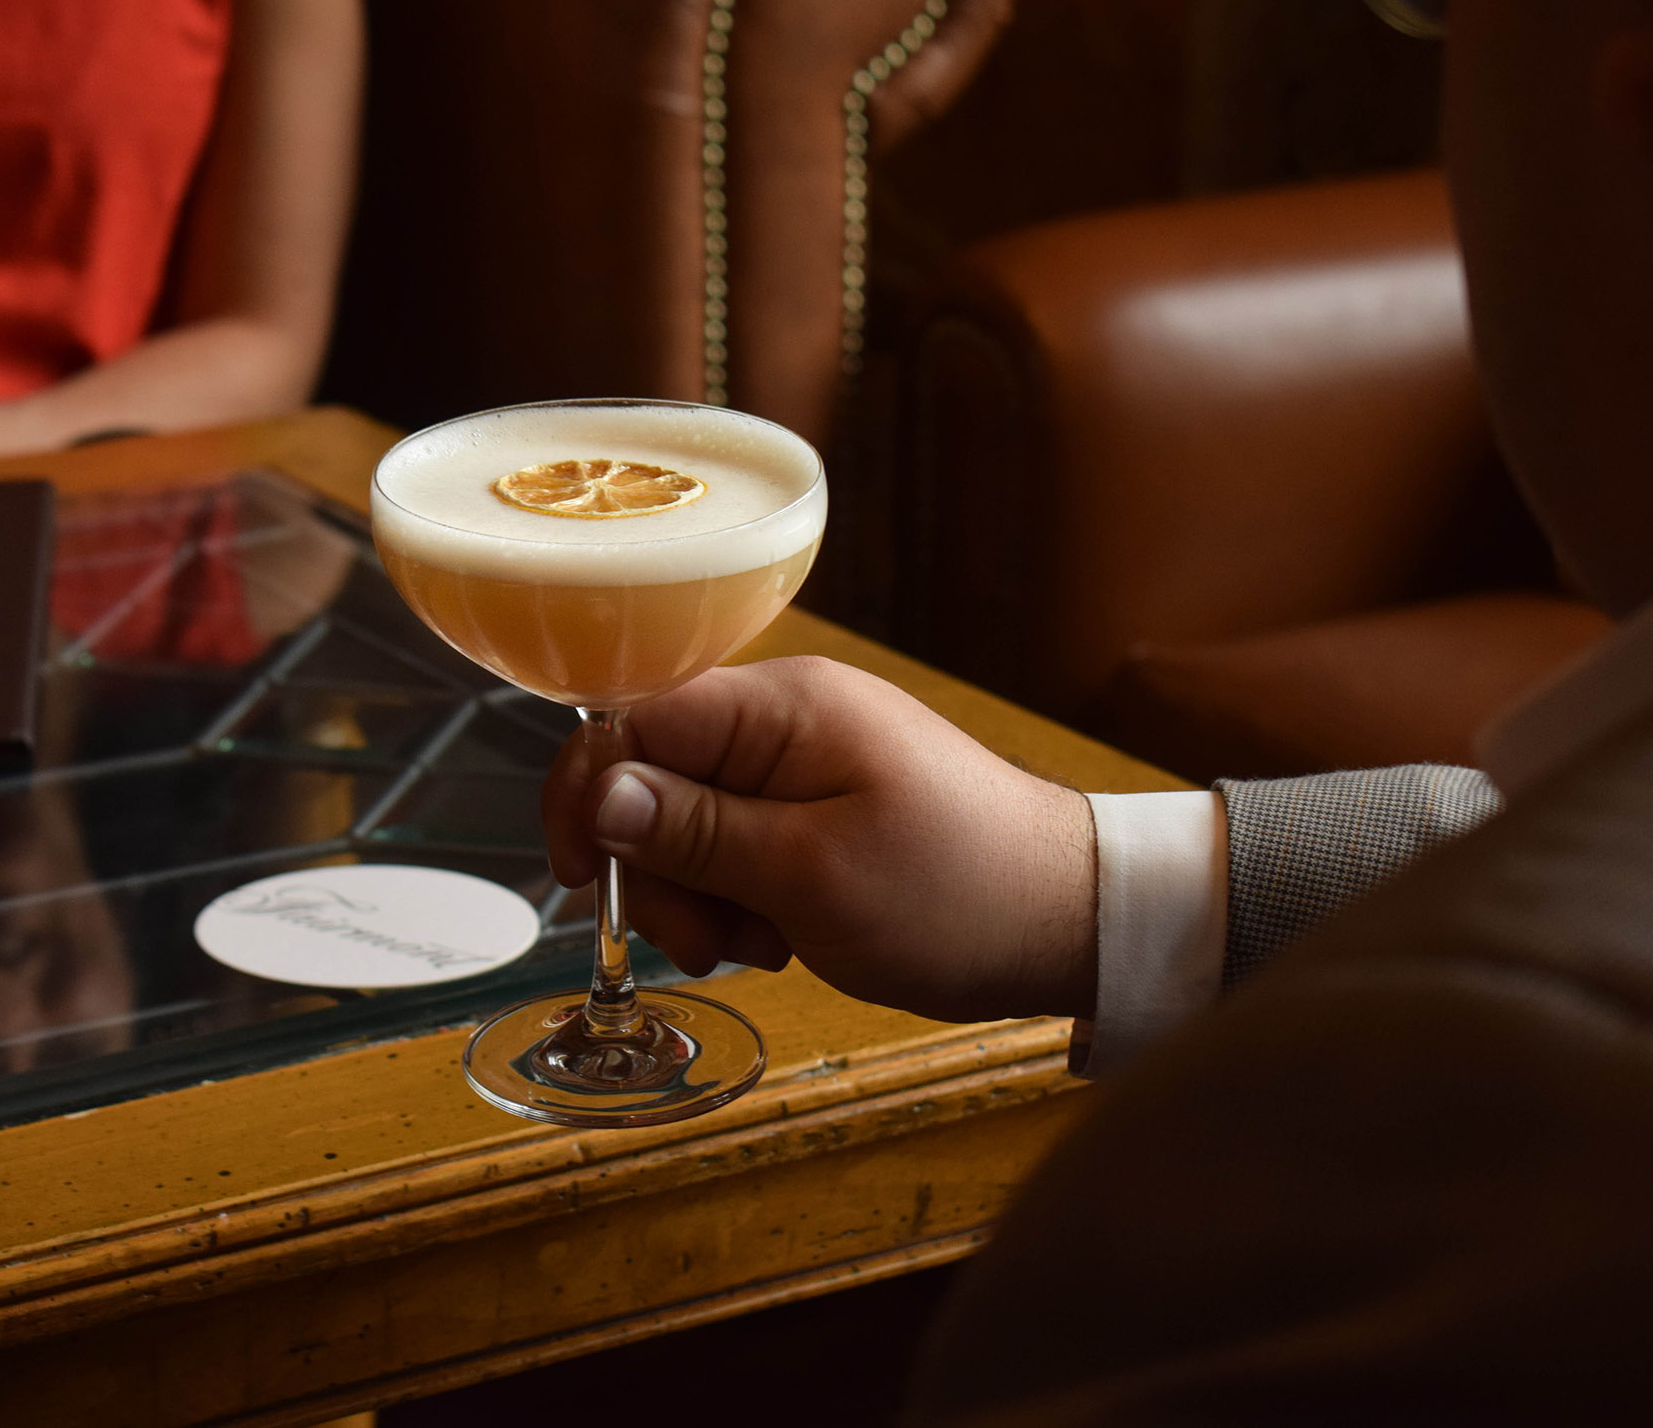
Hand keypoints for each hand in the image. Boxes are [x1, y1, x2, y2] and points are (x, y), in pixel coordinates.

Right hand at [543, 657, 1098, 1023]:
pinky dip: (746, 901)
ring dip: (706, 900)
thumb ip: (693, 830)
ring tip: (768, 945)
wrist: (1072, 922)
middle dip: (662, 873)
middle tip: (710, 944)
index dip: (589, 796)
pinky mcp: (825, 809)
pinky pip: (742, 847)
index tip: (580, 878)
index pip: (634, 720)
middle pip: (656, 781)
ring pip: (693, 826)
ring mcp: (809, 764)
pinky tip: (789, 938)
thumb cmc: (961, 894)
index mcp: (783, 707)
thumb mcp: (808, 875)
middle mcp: (789, 719)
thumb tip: (598, 792)